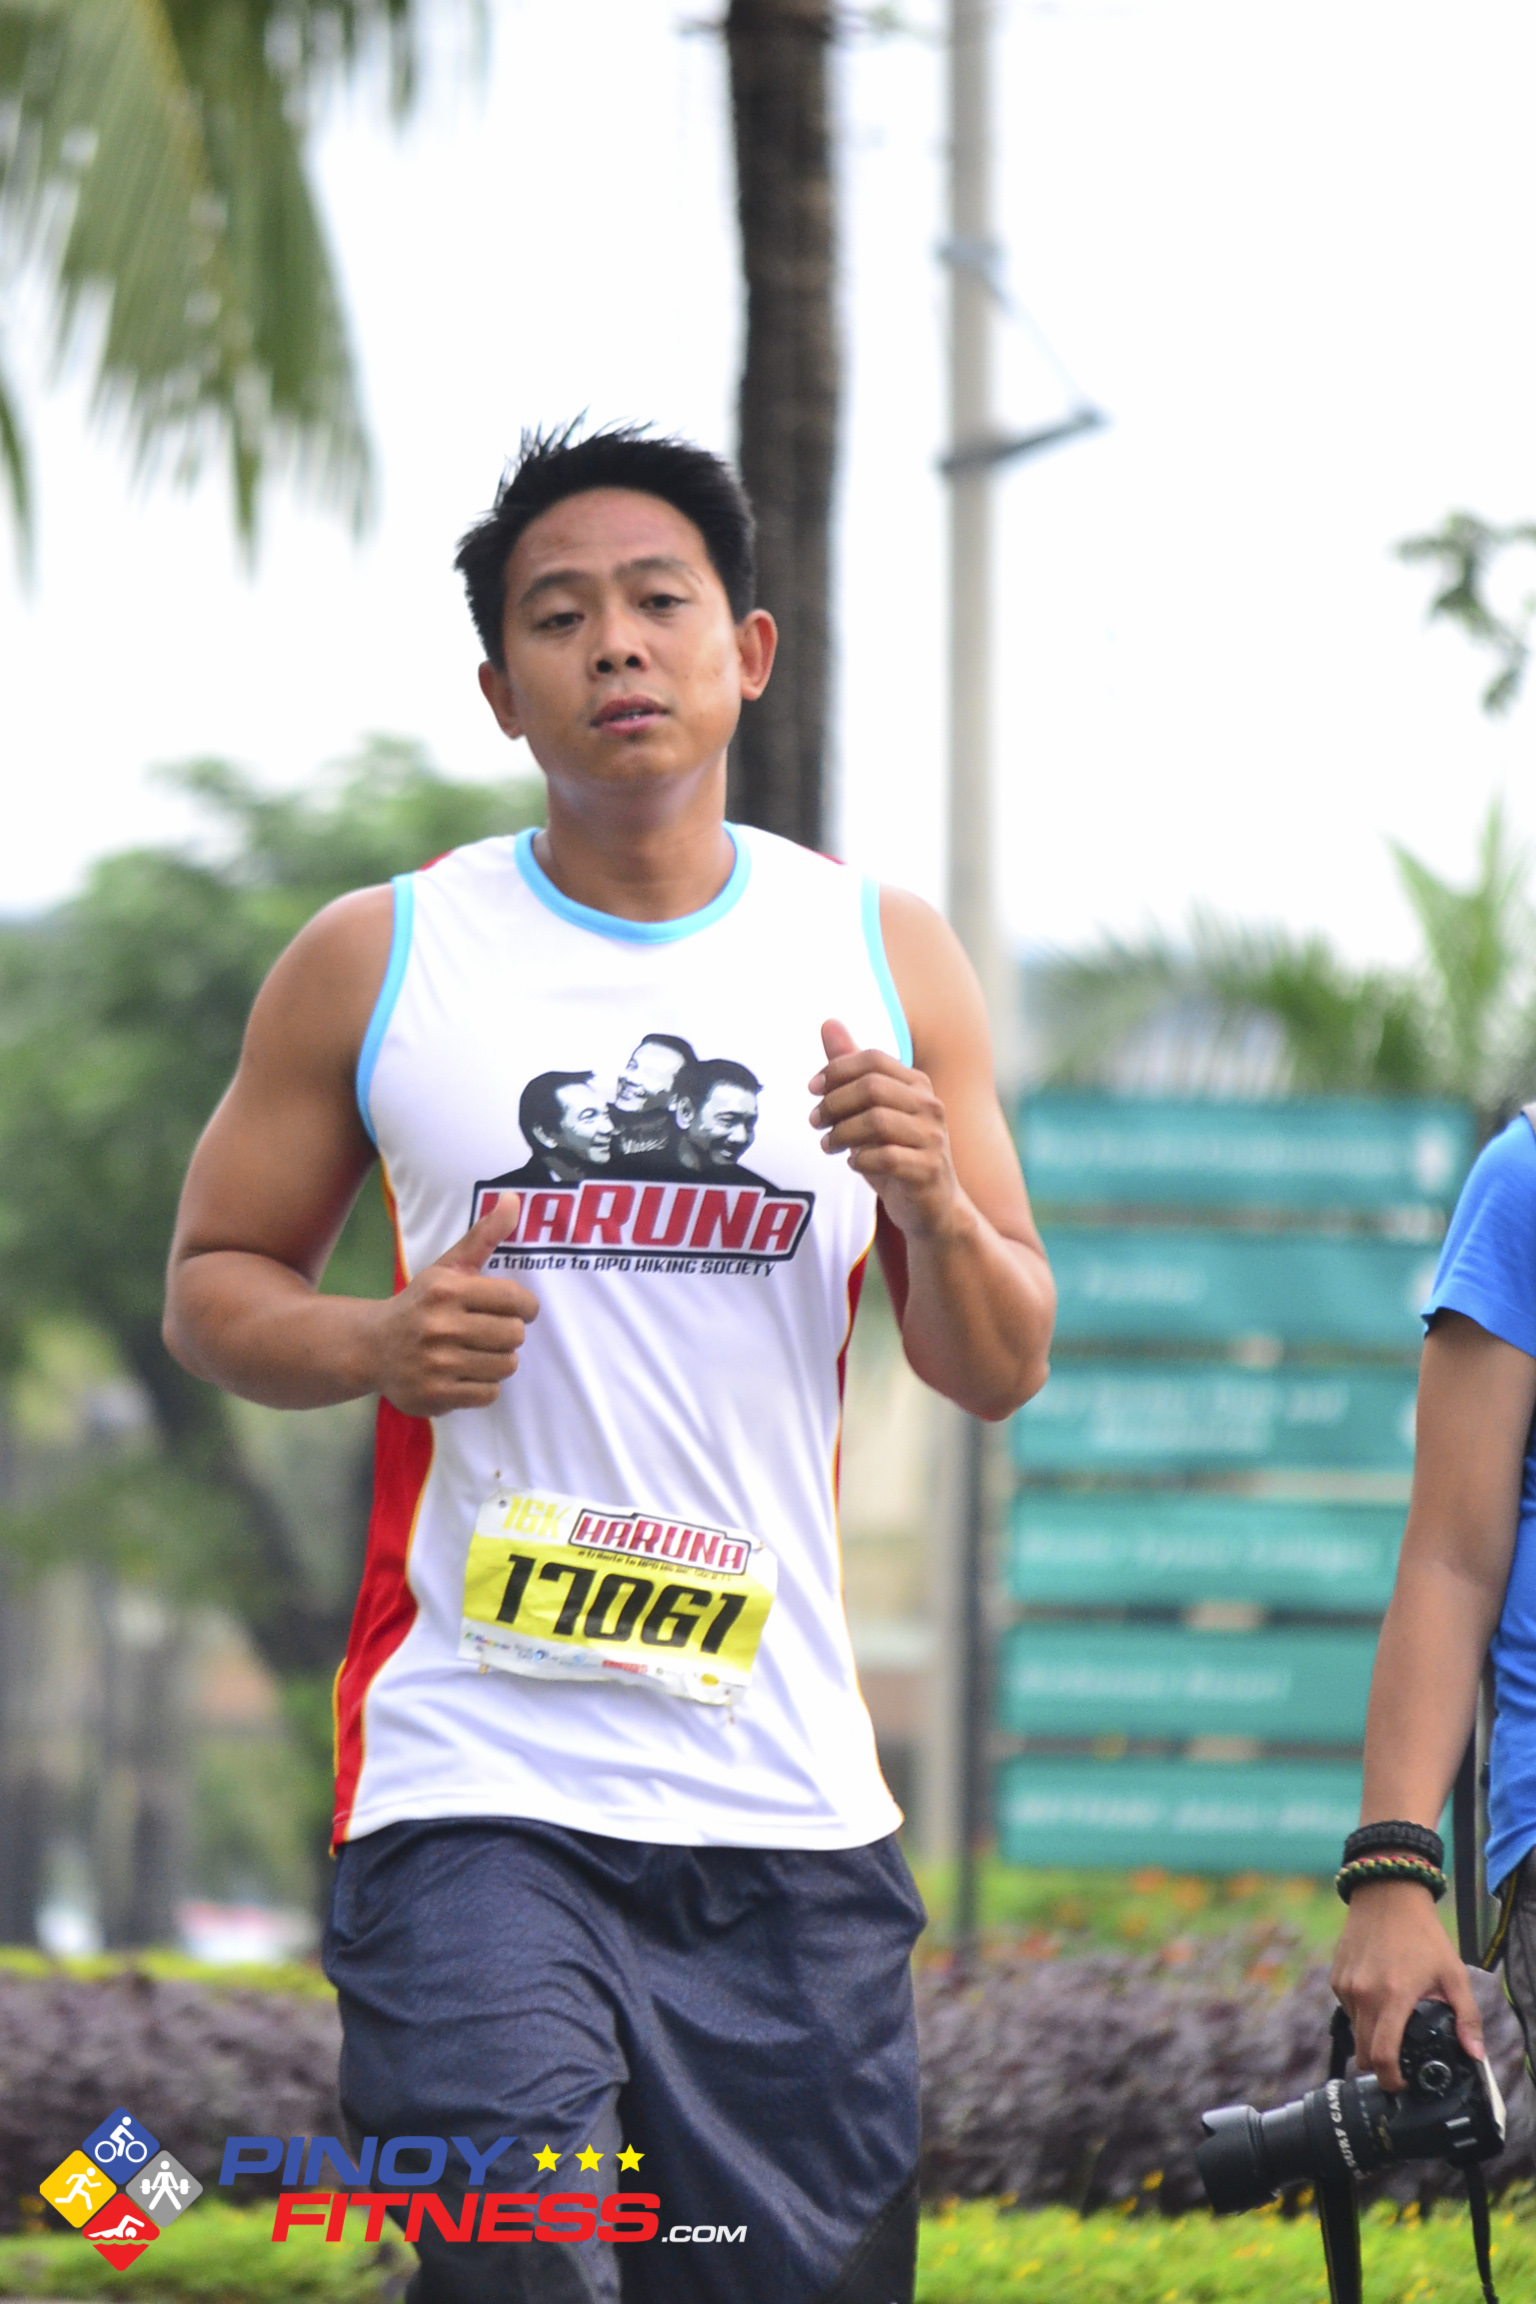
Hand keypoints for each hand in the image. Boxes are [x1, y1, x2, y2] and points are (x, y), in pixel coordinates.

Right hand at [369, 1194, 537, 1416]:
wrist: (372, 1348)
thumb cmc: (420, 1304)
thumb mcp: (448, 1268)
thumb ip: (484, 1236)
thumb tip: (514, 1199)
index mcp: (447, 1290)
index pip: (516, 1300)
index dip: (525, 1306)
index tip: (516, 1309)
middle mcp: (439, 1326)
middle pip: (515, 1336)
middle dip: (509, 1334)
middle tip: (490, 1332)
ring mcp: (436, 1364)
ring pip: (506, 1366)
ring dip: (498, 1360)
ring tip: (477, 1352)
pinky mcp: (435, 1395)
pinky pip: (489, 1394)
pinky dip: (483, 1386)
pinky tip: (464, 1373)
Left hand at [808, 1018, 964, 1240]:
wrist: (933, 1207)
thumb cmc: (897, 1153)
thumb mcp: (871, 1110)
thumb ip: (851, 1069)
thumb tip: (827, 1022)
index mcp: (917, 1084)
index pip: (872, 1060)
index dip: (836, 1070)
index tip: (812, 1089)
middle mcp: (930, 1106)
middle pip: (871, 1087)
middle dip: (834, 1103)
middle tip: (815, 1121)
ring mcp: (933, 1138)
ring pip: (876, 1121)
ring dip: (841, 1133)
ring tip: (827, 1145)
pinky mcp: (929, 1169)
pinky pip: (886, 1157)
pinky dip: (861, 1160)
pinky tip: (854, 1164)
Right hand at [1330, 1879, 1484, 2090]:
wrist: (1386, 1894)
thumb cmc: (1422, 1933)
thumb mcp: (1453, 1973)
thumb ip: (1466, 2016)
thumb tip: (1475, 2053)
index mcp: (1393, 1997)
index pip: (1382, 2056)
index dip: (1391, 2080)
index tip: (1402, 2085)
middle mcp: (1363, 1995)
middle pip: (1363, 2054)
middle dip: (1381, 2066)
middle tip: (1401, 2062)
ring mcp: (1346, 1986)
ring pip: (1354, 2032)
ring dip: (1371, 2037)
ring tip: (1393, 2018)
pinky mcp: (1336, 1977)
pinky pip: (1347, 2010)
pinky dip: (1361, 2014)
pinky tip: (1379, 1995)